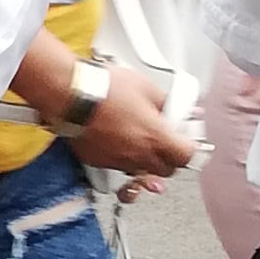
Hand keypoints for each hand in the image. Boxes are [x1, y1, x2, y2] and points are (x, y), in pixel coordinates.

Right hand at [57, 66, 196, 176]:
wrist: (71, 94)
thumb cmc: (105, 88)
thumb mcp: (146, 87)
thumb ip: (166, 103)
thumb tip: (176, 107)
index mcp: (156, 137)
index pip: (187, 156)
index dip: (188, 148)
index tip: (185, 140)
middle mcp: (138, 155)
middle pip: (166, 171)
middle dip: (167, 158)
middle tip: (163, 141)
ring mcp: (117, 161)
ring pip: (141, 171)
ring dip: (144, 159)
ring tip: (138, 139)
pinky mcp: (98, 161)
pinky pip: (117, 166)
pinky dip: (121, 157)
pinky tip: (117, 139)